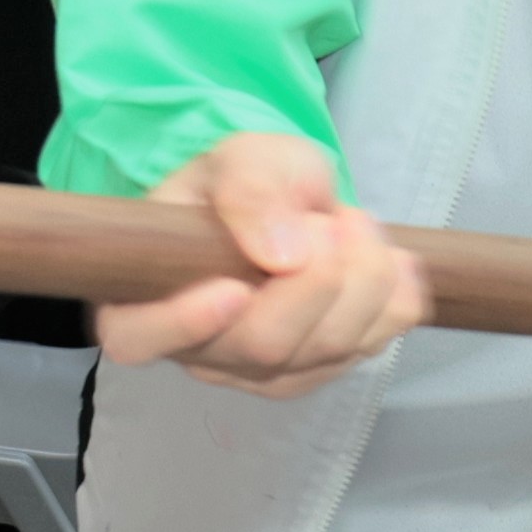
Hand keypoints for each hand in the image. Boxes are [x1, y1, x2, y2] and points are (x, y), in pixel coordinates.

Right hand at [106, 131, 430, 396]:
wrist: (284, 201)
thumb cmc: (242, 181)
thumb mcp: (239, 160)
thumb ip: (248, 193)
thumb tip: (281, 254)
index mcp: (144, 299)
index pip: (137, 337)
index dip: (180, 324)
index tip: (232, 289)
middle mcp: (199, 351)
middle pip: (262, 345)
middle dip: (316, 279)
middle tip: (333, 220)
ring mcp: (263, 371)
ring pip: (325, 350)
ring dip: (363, 279)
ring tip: (354, 222)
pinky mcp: (319, 370)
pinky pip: (369, 346)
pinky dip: (394, 297)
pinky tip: (389, 257)